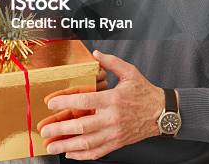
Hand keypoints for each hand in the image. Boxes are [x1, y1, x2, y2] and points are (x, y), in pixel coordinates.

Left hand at [39, 50, 163, 160]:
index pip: (85, 101)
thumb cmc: (145, 92)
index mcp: (113, 99)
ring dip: (67, 145)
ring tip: (51, 146)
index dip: (66, 102)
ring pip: (88, 143)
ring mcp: (114, 133)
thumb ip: (111, 62)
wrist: (163, 113)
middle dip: (61, 129)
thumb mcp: (130, 72)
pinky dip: (82, 155)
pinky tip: (69, 153)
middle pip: (82, 126)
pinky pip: (98, 152)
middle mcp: (112, 118)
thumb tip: (95, 54)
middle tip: (44, 130)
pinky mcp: (117, 143)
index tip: (50, 103)